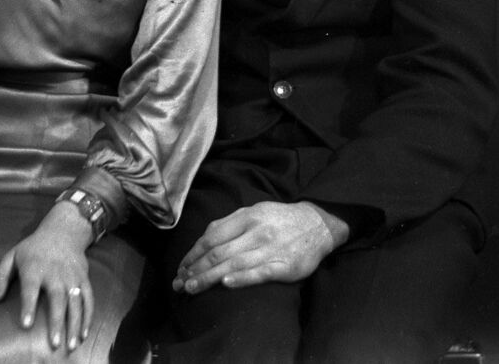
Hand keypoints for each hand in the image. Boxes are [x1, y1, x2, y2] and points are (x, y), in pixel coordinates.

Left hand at [0, 201, 93, 353]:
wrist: (63, 230)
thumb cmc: (33, 248)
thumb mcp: (13, 255)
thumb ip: (1, 277)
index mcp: (35, 267)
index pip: (31, 288)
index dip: (29, 306)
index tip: (26, 324)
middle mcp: (55, 272)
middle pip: (57, 298)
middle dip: (56, 321)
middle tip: (54, 343)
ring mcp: (72, 275)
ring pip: (75, 301)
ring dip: (75, 324)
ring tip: (71, 345)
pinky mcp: (84, 278)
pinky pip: (88, 298)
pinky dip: (88, 316)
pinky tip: (84, 334)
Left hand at [173, 201, 348, 293]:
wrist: (318, 224)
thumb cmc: (280, 219)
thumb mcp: (254, 211)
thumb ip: (230, 224)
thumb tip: (204, 239)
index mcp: (247, 216)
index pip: (212, 237)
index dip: (194, 253)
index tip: (181, 268)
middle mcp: (256, 232)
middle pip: (219, 252)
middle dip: (196, 269)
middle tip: (179, 283)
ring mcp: (271, 249)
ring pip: (234, 264)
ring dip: (210, 278)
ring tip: (192, 288)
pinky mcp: (285, 266)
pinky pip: (260, 273)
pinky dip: (242, 278)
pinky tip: (226, 284)